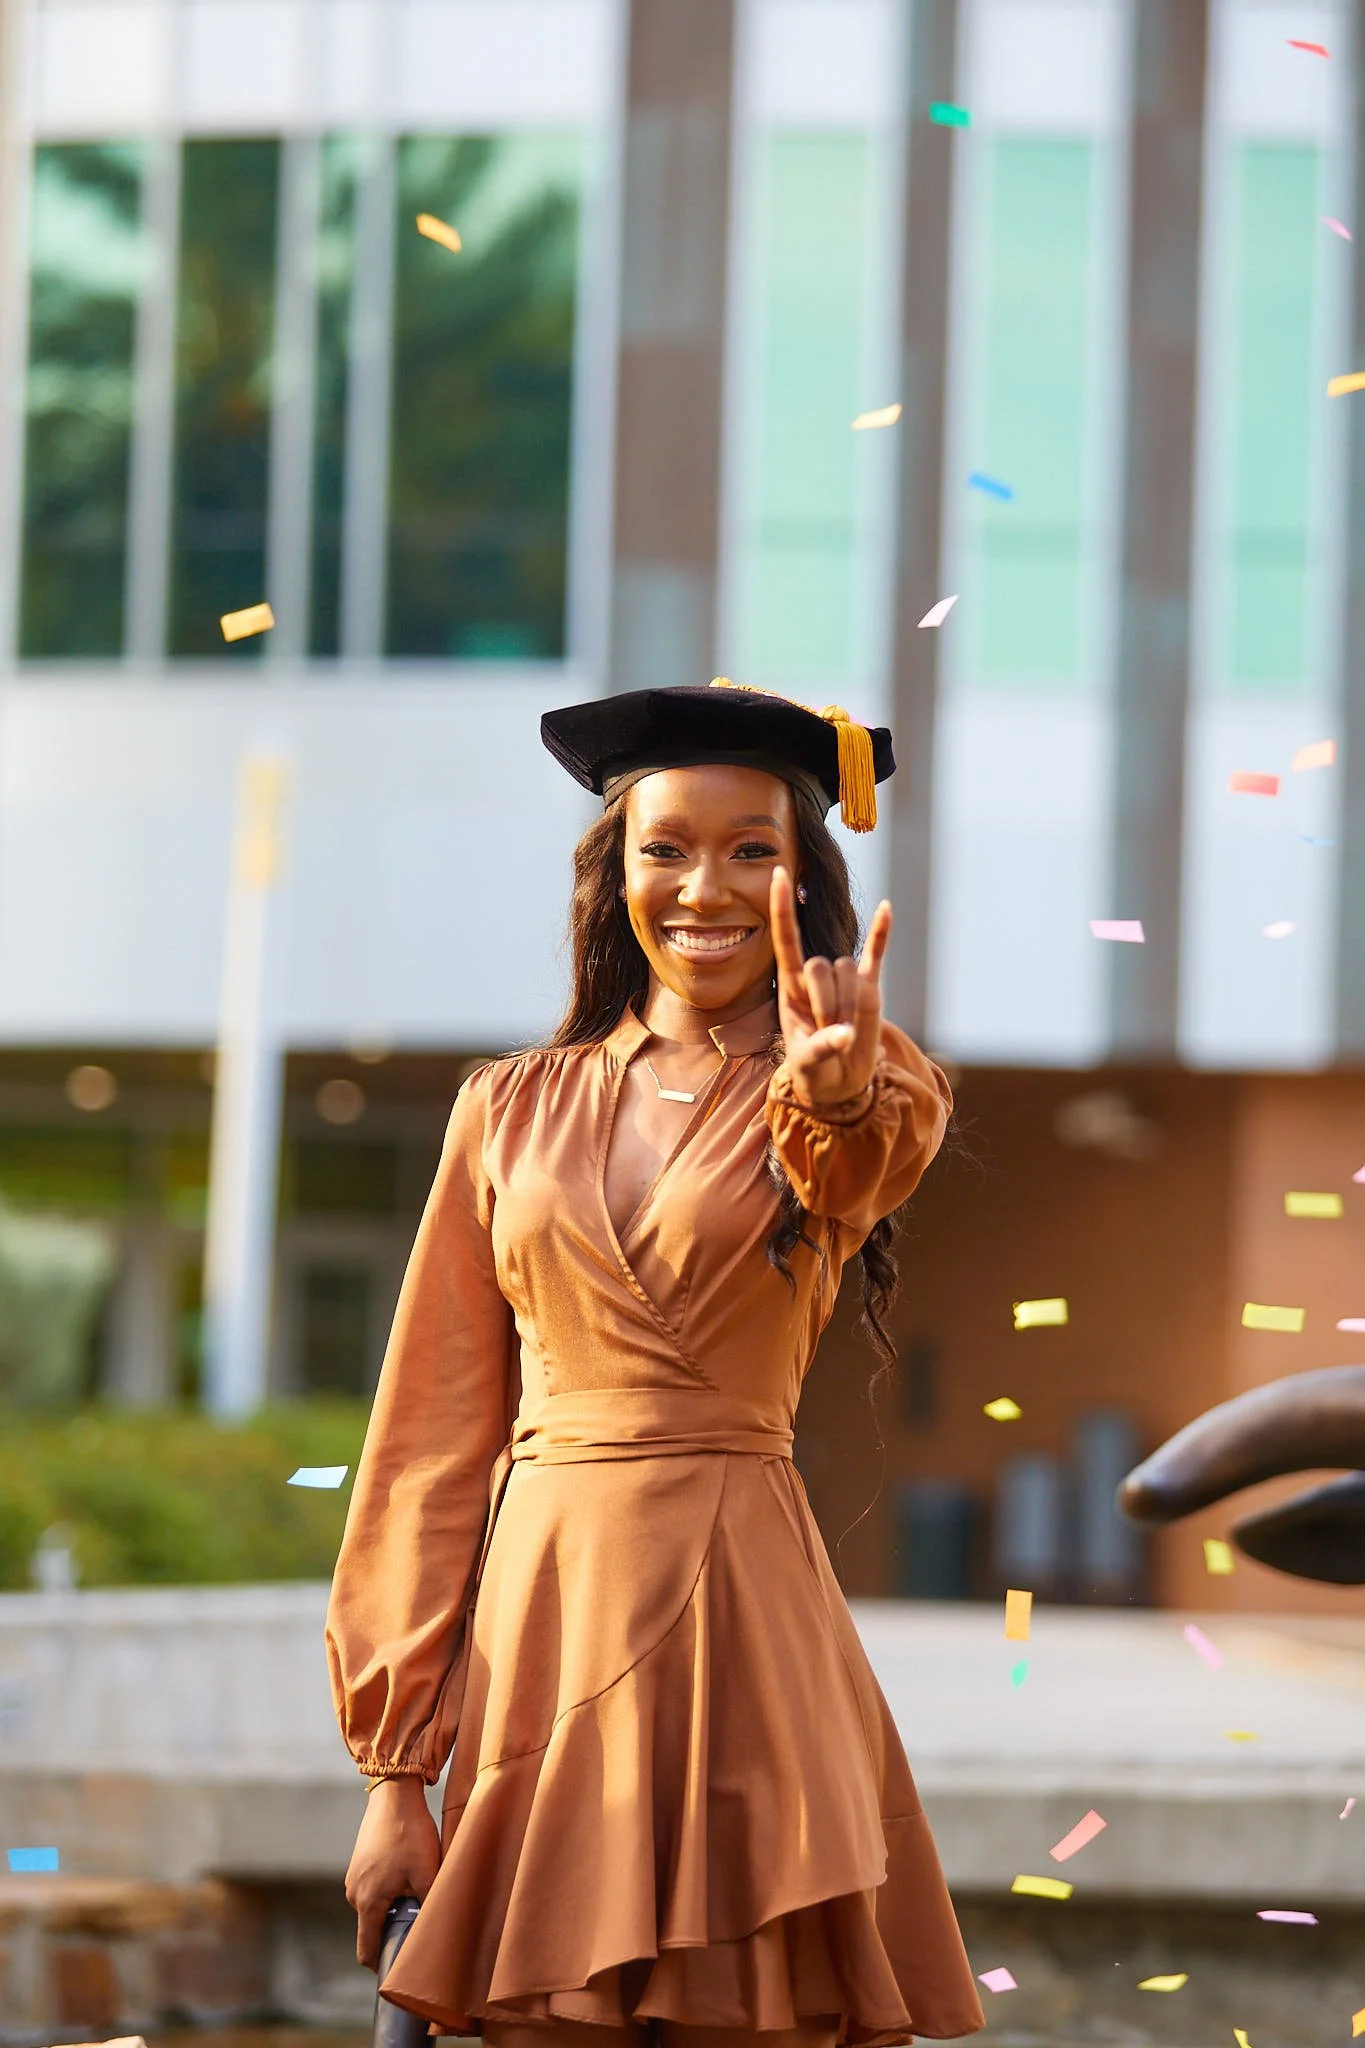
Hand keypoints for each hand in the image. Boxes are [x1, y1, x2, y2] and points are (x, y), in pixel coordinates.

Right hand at [345, 1775, 440, 1968]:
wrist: (394, 1793)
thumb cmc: (410, 1833)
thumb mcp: (427, 1872)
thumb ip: (429, 1906)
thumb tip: (435, 1931)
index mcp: (367, 1902)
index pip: (366, 1949)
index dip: (381, 1964)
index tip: (398, 1969)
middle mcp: (353, 1892)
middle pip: (373, 1927)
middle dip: (393, 1929)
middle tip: (419, 1922)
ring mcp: (354, 1876)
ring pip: (374, 1906)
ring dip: (392, 1906)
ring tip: (416, 1890)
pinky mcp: (359, 1862)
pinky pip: (372, 1888)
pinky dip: (388, 1888)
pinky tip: (407, 1872)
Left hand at [770, 866, 890, 1107]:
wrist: (839, 1083)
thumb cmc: (814, 1071)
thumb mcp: (807, 1064)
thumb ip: (821, 1048)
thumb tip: (845, 1034)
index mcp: (790, 988)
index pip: (785, 939)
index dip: (782, 908)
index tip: (778, 873)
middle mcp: (816, 977)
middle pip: (822, 965)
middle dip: (827, 1002)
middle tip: (828, 1033)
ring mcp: (844, 980)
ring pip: (848, 972)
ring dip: (848, 1005)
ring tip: (844, 1030)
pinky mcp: (869, 988)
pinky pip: (875, 955)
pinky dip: (881, 933)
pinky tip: (887, 907)